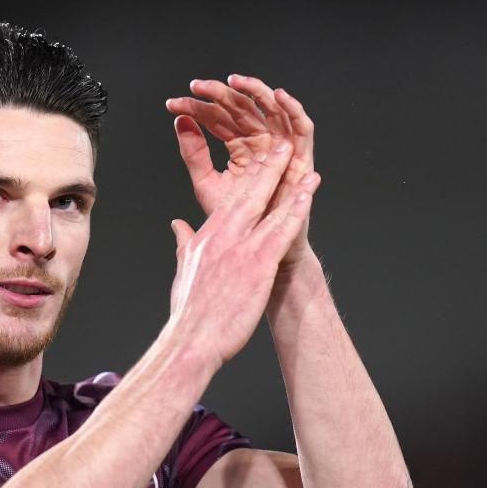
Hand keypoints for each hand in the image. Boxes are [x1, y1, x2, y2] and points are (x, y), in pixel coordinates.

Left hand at [166, 75, 318, 270]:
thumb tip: (180, 122)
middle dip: (220, 94)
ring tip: (236, 81)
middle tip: (197, 87)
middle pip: (243, 109)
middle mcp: (262, 143)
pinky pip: (303, 128)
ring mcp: (283, 149)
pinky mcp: (303, 159)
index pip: (218, 118)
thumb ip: (194, 153)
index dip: (197, 107)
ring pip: (273, 111)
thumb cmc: (235, 221)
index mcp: (239, 147)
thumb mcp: (207, 182)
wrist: (257, 250)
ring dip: (257, 91)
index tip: (173, 104)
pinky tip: (279, 95)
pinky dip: (294, 109)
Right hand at [166, 136, 320, 369]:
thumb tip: (178, 226)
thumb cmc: (189, 313)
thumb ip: (183, 243)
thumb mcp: (184, 270)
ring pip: (268, 206)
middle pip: (249, 194)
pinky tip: (308, 192)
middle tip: (282, 146)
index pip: (230, 200)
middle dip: (268, 168)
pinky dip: (296, 208)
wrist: (190, 340)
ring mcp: (241, 248)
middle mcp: (223, 236)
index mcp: (206, 237)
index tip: (258, 162)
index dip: (248, 179)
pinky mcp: (257, 264)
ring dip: (288, 181)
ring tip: (304, 161)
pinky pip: (282, 230)